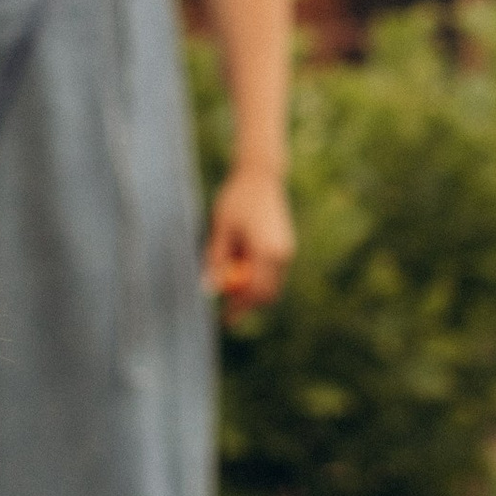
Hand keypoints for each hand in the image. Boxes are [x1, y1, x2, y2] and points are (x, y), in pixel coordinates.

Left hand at [204, 162, 294, 313]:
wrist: (261, 176)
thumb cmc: (237, 199)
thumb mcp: (221, 229)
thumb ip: (216, 259)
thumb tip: (209, 288)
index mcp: (266, 251)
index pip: (254, 293)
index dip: (239, 308)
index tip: (225, 319)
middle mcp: (282, 254)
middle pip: (266, 295)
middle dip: (247, 303)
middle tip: (226, 306)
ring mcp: (287, 251)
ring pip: (271, 286)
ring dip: (251, 289)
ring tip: (230, 274)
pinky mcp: (286, 247)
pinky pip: (272, 273)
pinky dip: (257, 277)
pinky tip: (240, 263)